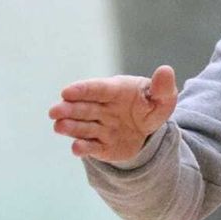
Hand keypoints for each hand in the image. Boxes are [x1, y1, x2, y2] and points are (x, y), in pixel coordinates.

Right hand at [50, 65, 178, 161]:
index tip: (67, 92)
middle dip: (68, 109)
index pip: (97, 89)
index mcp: (115, 91)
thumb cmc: (151, 105)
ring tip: (59, 127)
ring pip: (83, 127)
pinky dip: (83, 148)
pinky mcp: (102, 146)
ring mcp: (100, 127)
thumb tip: (166, 71)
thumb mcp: (163, 97)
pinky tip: (76, 148)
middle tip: (54, 112)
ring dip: (71, 127)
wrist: (149, 129)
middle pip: (84, 108)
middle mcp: (102, 109)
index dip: (82, 90)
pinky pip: (92, 147)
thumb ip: (163, 87)